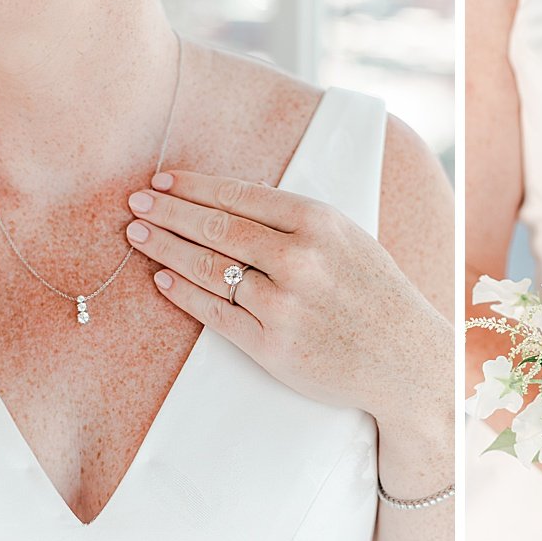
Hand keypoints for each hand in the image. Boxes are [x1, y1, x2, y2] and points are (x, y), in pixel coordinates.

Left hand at [124, 169, 450, 430]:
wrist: (405, 359)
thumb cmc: (377, 294)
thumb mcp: (349, 239)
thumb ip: (298, 219)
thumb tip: (240, 195)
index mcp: (320, 223)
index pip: (241, 196)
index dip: (195, 186)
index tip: (163, 181)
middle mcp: (300, 259)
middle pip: (216, 228)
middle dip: (169, 212)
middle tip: (135, 203)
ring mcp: (284, 304)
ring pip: (209, 269)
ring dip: (165, 249)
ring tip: (138, 235)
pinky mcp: (272, 346)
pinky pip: (215, 314)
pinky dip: (184, 294)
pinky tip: (162, 279)